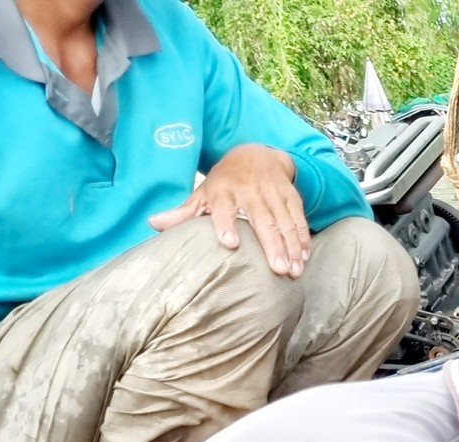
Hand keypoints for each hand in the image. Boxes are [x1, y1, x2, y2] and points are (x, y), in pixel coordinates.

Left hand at [149, 144, 308, 276]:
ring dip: (291, 247)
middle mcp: (249, 190)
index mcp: (224, 191)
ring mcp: (272, 192)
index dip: (226, 224)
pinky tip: (304, 256)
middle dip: (272, 245)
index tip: (230, 243)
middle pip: (262, 219)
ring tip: (295, 271)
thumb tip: (154, 224)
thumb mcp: (203, 193)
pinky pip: (298, 217)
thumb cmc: (225, 181)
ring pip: (284, 221)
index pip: (224, 208)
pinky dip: (303, 237)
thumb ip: (183, 212)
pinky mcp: (290, 195)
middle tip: (278, 269)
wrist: (256, 153)